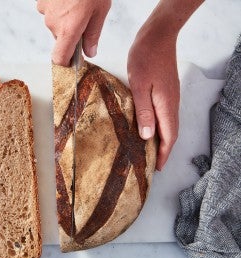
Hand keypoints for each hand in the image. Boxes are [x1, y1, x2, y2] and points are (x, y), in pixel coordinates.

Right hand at [37, 0, 110, 65]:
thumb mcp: (100, 11)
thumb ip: (93, 34)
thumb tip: (90, 52)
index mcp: (68, 29)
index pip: (59, 58)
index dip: (65, 62)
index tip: (72, 62)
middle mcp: (53, 23)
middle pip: (60, 38)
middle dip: (71, 32)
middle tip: (85, 17)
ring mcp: (45, 10)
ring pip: (55, 23)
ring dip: (65, 18)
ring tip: (77, 2)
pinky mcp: (41, 0)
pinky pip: (49, 9)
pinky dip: (58, 6)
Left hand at [128, 29, 179, 170]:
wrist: (158, 36)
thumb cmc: (146, 58)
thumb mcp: (139, 86)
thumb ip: (144, 112)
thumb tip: (148, 136)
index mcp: (166, 105)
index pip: (168, 136)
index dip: (163, 153)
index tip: (156, 167)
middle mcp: (171, 103)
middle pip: (170, 133)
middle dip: (162, 150)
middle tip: (151, 163)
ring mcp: (170, 96)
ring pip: (167, 124)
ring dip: (160, 138)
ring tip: (147, 150)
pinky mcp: (165, 90)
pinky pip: (164, 114)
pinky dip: (158, 126)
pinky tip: (147, 127)